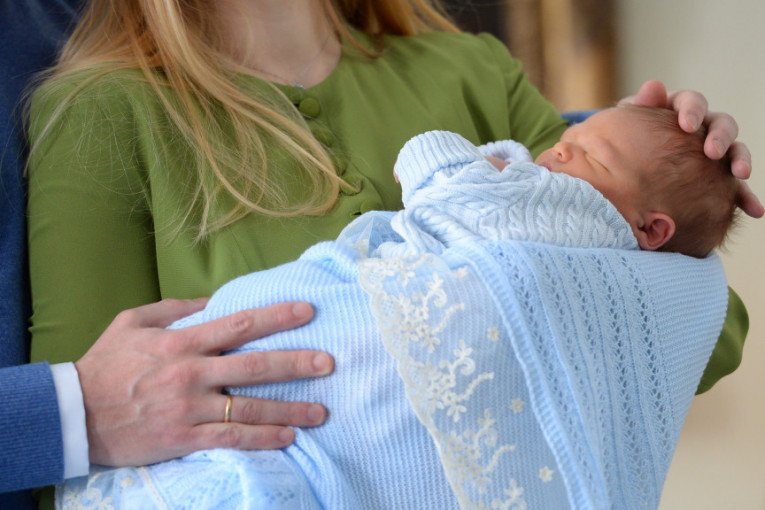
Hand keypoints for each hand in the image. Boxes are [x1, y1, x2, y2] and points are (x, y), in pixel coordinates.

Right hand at [75, 298, 333, 466]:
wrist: (74, 414)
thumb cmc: (104, 364)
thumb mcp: (132, 322)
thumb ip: (174, 309)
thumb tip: (212, 300)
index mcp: (181, 342)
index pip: (239, 324)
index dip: (276, 317)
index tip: (307, 312)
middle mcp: (191, 373)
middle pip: (254, 366)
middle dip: (296, 364)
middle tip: (329, 363)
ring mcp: (189, 408)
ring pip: (249, 407)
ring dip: (289, 409)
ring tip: (321, 411)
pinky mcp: (183, 438)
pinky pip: (231, 437)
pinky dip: (261, 438)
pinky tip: (287, 437)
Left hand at [620, 79, 763, 217]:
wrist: (626, 157)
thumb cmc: (626, 135)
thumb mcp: (629, 120)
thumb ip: (640, 106)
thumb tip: (653, 86)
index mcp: (681, 109)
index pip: (693, 101)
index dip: (692, 111)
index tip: (687, 125)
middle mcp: (703, 126)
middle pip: (722, 123)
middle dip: (720, 137)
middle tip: (712, 152)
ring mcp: (713, 149)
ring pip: (735, 150)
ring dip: (740, 160)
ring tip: (741, 174)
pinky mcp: (716, 174)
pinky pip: (734, 185)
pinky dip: (745, 196)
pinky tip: (753, 210)